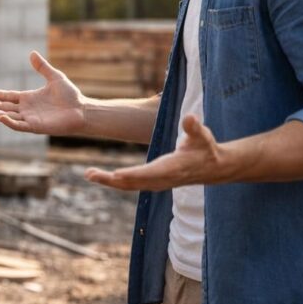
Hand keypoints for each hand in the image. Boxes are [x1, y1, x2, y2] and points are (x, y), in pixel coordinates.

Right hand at [0, 51, 86, 135]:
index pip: (7, 96)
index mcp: (28, 98)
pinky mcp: (36, 127)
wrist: (82, 110)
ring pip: (8, 116)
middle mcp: (27, 109)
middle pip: (4, 107)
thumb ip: (42, 67)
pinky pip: (19, 125)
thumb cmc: (70, 95)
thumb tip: (32, 53)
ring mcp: (30, 119)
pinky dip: (9, 121)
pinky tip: (1, 116)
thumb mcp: (54, 77)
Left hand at [84, 114, 226, 191]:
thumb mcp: (202, 135)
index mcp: (174, 167)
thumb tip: (190, 117)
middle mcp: (163, 178)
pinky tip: (101, 176)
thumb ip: (194, 128)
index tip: (117, 174)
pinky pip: (132, 184)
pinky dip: (116, 182)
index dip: (135, 174)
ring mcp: (158, 182)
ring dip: (109, 181)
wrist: (213, 167)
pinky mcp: (154, 182)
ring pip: (130, 186)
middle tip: (90, 174)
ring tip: (89, 174)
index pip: (152, 172)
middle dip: (112, 180)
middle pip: (135, 182)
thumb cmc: (206, 147)